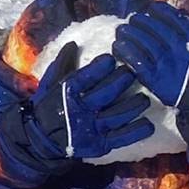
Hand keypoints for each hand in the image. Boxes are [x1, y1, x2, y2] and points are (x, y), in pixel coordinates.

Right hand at [25, 44, 154, 162]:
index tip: (110, 59)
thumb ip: (63, 64)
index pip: (85, 78)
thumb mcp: (50, 83)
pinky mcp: (100, 144)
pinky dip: (135, 131)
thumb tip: (74, 44)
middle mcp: (80, 110)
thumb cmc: (48, 105)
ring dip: (133, 106)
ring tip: (144, 98)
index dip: (99, 68)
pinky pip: (121, 137)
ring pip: (117, 115)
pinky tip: (148, 124)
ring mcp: (91, 129)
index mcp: (66, 93)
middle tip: (132, 73)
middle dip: (121, 81)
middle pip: (105, 94)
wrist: (41, 138)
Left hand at [112, 3, 188, 109]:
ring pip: (141, 41)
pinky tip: (118, 46)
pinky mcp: (155, 79)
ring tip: (122, 30)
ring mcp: (165, 63)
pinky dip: (124, 51)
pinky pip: (135, 61)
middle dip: (139, 20)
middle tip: (132, 20)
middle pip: (152, 26)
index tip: (151, 9)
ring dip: (128, 33)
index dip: (157, 10)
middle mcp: (177, 47)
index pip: (170, 16)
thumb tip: (178, 12)